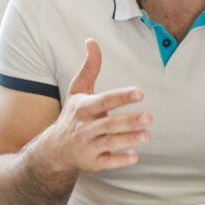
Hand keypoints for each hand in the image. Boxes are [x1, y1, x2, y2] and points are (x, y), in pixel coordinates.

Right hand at [34, 38, 150, 174]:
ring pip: (110, 143)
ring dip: (129, 139)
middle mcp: (84, 128)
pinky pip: (107, 163)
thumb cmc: (73, 115)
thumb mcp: (77, 91)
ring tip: (147, 135)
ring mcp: (88, 147)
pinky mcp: (92, 163)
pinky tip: (135, 156)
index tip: (140, 92)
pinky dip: (120, 160)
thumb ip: (89, 68)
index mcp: (83, 108)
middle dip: (129, 121)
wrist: (55, 148)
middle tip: (149, 117)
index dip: (122, 96)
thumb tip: (91, 41)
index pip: (104, 101)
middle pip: (109, 124)